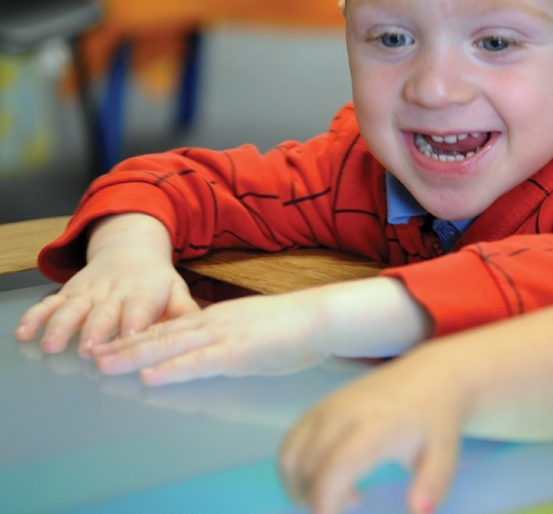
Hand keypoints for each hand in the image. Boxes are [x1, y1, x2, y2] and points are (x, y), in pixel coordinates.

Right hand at [14, 214, 199, 355]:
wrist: (130, 248)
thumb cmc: (157, 281)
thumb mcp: (177, 290)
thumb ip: (187, 311)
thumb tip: (206, 327)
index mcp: (144, 293)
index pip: (140, 308)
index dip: (134, 321)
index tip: (130, 337)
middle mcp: (114, 293)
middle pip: (103, 312)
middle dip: (95, 330)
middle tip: (89, 350)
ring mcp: (89, 292)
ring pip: (72, 308)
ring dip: (61, 325)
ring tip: (52, 345)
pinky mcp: (69, 292)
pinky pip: (50, 303)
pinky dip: (36, 316)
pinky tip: (24, 333)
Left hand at [91, 290, 326, 382]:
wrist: (318, 316)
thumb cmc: (291, 324)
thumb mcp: (252, 325)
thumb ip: (229, 333)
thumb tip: (215, 343)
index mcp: (216, 317)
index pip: (170, 327)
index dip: (139, 336)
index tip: (114, 343)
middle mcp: (212, 323)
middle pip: (161, 335)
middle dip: (125, 346)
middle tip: (93, 356)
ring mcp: (223, 336)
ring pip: (170, 346)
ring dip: (135, 356)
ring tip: (104, 364)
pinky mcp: (237, 353)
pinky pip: (198, 363)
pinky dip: (171, 369)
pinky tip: (150, 377)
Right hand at [279, 342, 463, 513]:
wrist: (428, 375)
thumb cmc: (434, 419)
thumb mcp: (444, 455)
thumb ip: (432, 485)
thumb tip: (419, 511)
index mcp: (375, 425)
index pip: (336, 464)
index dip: (325, 499)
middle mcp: (342, 413)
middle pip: (306, 465)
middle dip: (314, 500)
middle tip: (349, 506)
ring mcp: (325, 407)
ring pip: (289, 455)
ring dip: (298, 487)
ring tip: (335, 497)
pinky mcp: (317, 407)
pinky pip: (290, 443)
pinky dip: (296, 470)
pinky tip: (328, 477)